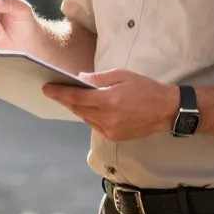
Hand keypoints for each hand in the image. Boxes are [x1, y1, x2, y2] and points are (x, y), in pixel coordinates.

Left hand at [41, 69, 178, 140]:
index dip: (59, 93)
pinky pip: (94, 125)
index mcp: (109, 101)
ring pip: (85, 118)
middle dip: (65, 100)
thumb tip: (80, 80)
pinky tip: (89, 108)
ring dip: (77, 108)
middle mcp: (107, 118)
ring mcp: (110, 130)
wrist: (166, 110)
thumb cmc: (146, 89)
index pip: (76, 98)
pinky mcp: (114, 137)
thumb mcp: (123, 75)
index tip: (47, 89)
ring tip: (70, 98)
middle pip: (78, 109)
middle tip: (54, 91)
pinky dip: (89, 116)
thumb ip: (100, 79)